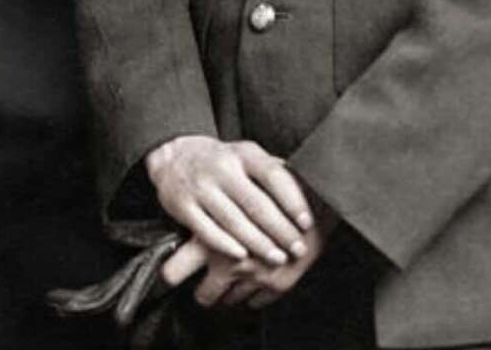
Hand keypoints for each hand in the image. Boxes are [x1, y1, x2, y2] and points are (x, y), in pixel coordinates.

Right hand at [146, 137, 312, 265]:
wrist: (174, 155)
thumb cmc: (223, 160)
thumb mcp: (247, 155)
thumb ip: (272, 171)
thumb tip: (310, 190)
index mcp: (244, 153)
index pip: (273, 175)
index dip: (292, 199)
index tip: (306, 222)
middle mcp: (223, 168)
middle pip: (256, 203)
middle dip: (280, 230)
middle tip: (298, 248)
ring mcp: (202, 187)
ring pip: (234, 220)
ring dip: (258, 243)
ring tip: (277, 258)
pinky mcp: (183, 205)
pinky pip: (207, 230)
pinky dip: (226, 245)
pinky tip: (242, 256)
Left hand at [161, 200, 338, 309]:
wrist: (321, 197)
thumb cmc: (277, 188)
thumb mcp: (236, 193)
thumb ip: (215, 204)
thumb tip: (196, 206)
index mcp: (213, 237)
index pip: (174, 271)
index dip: (169, 275)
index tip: (168, 276)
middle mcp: (230, 262)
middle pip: (204, 296)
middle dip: (204, 292)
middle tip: (207, 282)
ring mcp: (254, 277)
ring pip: (229, 302)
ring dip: (231, 291)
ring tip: (237, 275)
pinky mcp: (277, 286)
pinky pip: (256, 302)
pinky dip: (254, 293)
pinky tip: (257, 277)